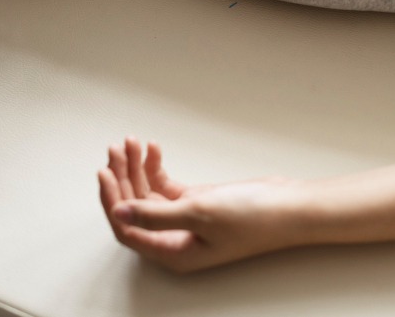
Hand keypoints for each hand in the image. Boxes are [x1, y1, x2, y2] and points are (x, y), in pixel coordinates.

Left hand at [98, 138, 309, 272]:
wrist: (289, 206)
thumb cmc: (252, 218)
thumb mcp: (198, 213)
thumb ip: (155, 214)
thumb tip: (119, 212)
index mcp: (173, 253)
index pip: (127, 228)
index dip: (112, 200)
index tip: (105, 172)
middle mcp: (174, 239)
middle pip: (134, 208)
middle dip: (122, 178)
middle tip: (116, 150)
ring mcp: (183, 220)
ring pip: (147, 194)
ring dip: (137, 168)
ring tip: (132, 142)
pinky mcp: (194, 203)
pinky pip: (164, 185)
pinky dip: (156, 167)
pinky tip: (153, 148)